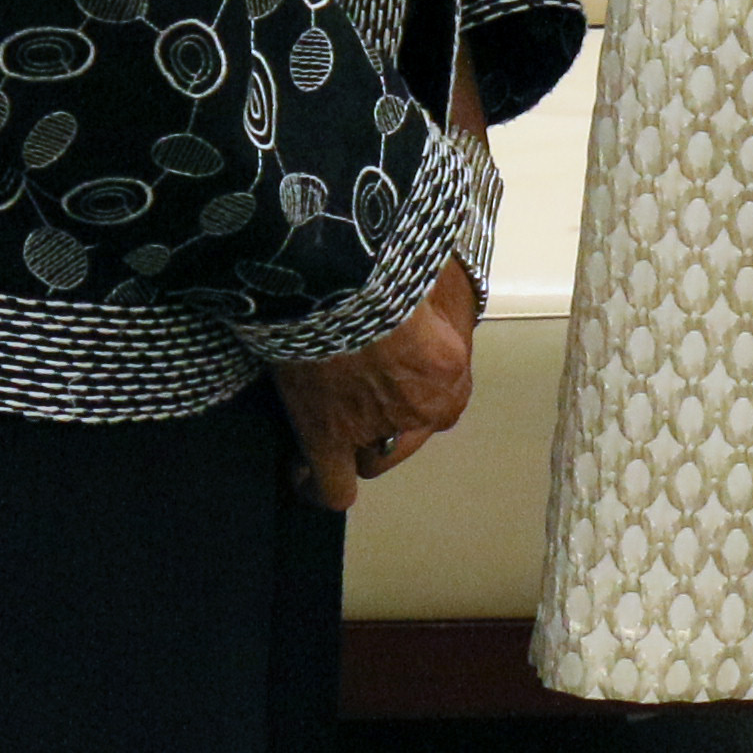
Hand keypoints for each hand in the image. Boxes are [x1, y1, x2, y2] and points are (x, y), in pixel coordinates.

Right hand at [271, 259, 480, 510]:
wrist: (334, 274)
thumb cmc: (385, 266)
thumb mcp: (440, 274)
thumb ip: (450, 303)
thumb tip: (449, 309)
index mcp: (448, 369)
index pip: (447, 391)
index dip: (423, 380)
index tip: (402, 366)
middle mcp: (417, 407)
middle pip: (412, 429)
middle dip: (393, 415)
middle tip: (366, 389)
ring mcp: (371, 428)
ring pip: (374, 459)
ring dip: (360, 448)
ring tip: (337, 434)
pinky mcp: (327, 437)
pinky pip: (332, 485)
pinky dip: (318, 485)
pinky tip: (303, 475)